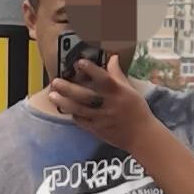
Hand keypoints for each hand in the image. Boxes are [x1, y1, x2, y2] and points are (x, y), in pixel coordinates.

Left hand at [35, 54, 156, 151]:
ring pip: (79, 110)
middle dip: (68, 89)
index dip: (91, 70)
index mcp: (117, 92)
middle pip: (85, 96)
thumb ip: (117, 74)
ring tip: (52, 96)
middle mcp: (108, 104)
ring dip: (64, 102)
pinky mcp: (97, 130)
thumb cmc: (136, 110)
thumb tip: (113, 57)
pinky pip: (81, 122)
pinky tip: (65, 109)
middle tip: (55, 81)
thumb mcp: (129, 90)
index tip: (79, 62)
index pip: (103, 79)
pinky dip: (73, 115)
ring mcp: (101, 118)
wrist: (141, 136)